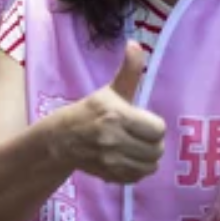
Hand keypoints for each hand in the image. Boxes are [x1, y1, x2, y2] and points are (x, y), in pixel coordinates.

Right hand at [53, 43, 164, 182]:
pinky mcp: (109, 175)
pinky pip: (138, 177)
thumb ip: (128, 70)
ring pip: (150, 165)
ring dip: (148, 157)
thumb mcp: (110, 90)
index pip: (158, 129)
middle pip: (157, 149)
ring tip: (137, 147)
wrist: (62, 139)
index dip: (153, 125)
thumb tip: (135, 43)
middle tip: (141, 135)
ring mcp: (111, 161)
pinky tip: (128, 158)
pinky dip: (138, 170)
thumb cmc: (91, 111)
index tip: (143, 121)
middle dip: (153, 142)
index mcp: (117, 115)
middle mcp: (113, 140)